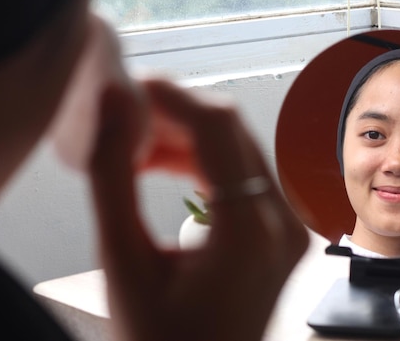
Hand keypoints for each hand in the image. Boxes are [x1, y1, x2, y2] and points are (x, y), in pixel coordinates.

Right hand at [88, 79, 308, 340]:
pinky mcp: (279, 233)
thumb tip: (112, 105)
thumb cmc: (159, 340)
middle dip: (176, 113)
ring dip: (187, 137)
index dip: (172, 95)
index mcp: (250, 232)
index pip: (217, 127)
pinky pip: (244, 175)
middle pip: (232, 132)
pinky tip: (162, 164)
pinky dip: (203, 162)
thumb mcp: (122, 260)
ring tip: (134, 145)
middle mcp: (282, 224)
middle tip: (125, 113)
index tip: (132, 84)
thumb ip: (113, 177)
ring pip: (238, 149)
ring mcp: (287, 228)